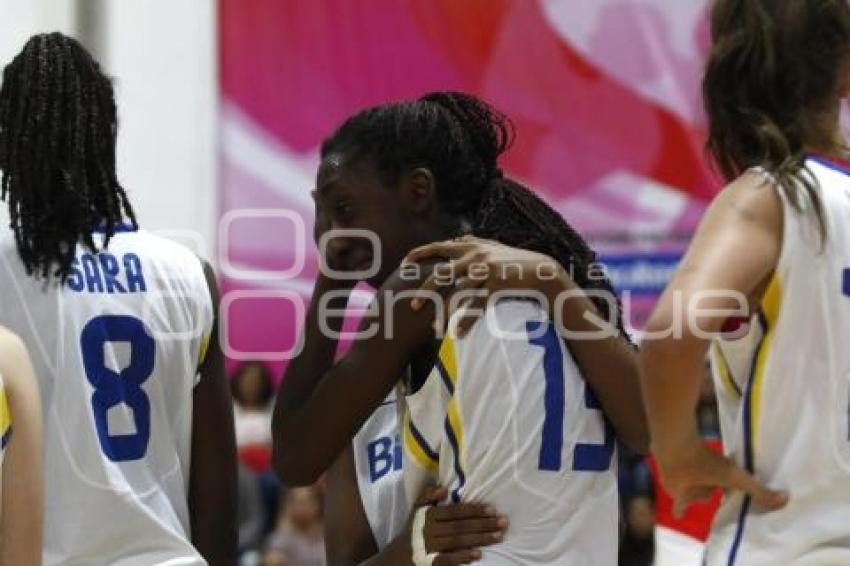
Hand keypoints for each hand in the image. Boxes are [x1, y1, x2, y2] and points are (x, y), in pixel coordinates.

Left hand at [405, 236, 566, 336]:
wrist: (541, 271)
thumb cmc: (514, 261)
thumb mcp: (493, 248)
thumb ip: (474, 244)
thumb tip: (458, 240)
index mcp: (472, 247)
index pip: (439, 247)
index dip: (420, 253)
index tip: (404, 263)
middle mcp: (476, 256)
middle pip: (442, 273)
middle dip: (425, 290)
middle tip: (413, 305)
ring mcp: (486, 271)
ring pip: (458, 294)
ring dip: (445, 312)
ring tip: (435, 327)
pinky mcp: (497, 285)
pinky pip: (477, 306)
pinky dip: (466, 321)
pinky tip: (458, 334)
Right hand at [413, 486, 507, 564]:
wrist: (398, 556)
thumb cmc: (413, 530)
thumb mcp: (417, 510)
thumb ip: (428, 496)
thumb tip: (444, 488)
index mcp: (428, 515)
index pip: (455, 512)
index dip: (474, 510)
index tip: (493, 509)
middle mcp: (429, 530)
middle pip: (460, 526)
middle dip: (483, 524)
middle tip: (503, 522)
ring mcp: (429, 547)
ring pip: (458, 542)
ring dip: (479, 539)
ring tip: (498, 537)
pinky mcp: (430, 563)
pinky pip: (448, 560)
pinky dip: (463, 557)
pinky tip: (478, 555)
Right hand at [655, 437, 788, 517]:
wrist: (674, 436)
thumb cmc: (701, 463)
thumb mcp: (734, 478)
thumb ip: (758, 490)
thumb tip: (784, 500)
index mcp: (683, 494)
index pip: (680, 507)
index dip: (682, 510)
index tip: (680, 514)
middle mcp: (670, 482)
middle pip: (684, 490)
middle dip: (697, 488)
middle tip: (712, 484)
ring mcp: (663, 463)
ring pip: (679, 472)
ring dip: (691, 470)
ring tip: (706, 462)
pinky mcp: (662, 445)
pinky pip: (674, 452)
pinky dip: (683, 451)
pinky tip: (691, 443)